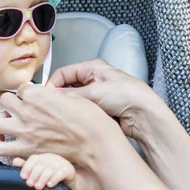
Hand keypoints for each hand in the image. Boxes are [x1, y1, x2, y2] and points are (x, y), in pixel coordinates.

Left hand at [0, 83, 125, 165]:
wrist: (96, 143)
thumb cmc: (89, 120)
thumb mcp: (72, 96)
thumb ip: (52, 94)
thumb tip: (46, 95)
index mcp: (37, 95)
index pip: (21, 88)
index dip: (28, 92)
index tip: (32, 98)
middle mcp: (26, 112)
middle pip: (4, 100)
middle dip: (11, 103)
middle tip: (19, 108)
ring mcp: (24, 132)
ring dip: (1, 121)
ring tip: (8, 123)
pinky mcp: (26, 150)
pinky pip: (0, 148)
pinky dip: (0, 145)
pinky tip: (5, 142)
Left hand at [14, 153, 74, 189]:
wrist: (68, 184)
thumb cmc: (50, 178)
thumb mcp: (38, 173)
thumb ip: (26, 167)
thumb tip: (15, 161)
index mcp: (42, 157)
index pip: (33, 159)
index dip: (27, 167)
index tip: (23, 177)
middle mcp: (51, 158)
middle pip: (41, 164)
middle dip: (34, 175)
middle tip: (30, 185)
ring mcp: (61, 162)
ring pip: (50, 169)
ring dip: (43, 178)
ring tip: (38, 187)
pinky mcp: (69, 169)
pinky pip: (61, 173)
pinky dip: (54, 179)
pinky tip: (50, 185)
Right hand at [48, 59, 166, 139]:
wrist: (145, 116)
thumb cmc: (126, 96)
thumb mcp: (93, 92)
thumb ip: (69, 95)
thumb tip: (49, 97)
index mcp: (92, 68)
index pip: (64, 73)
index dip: (53, 84)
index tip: (45, 97)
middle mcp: (93, 80)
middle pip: (67, 87)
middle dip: (61, 97)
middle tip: (51, 108)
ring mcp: (96, 95)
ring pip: (74, 101)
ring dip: (70, 108)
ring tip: (63, 115)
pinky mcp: (99, 110)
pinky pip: (82, 112)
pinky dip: (78, 116)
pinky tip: (74, 122)